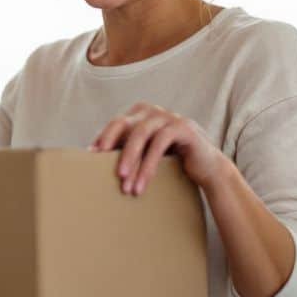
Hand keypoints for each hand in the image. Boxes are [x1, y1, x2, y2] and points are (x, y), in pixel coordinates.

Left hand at [91, 103, 230, 194]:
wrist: (207, 169)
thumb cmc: (171, 163)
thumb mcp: (145, 154)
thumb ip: (126, 150)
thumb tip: (91, 156)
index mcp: (140, 114)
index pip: (115, 124)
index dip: (102, 139)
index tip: (90, 158)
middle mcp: (152, 110)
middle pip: (123, 124)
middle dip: (111, 146)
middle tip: (99, 168)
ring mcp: (168, 116)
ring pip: (141, 134)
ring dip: (131, 161)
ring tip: (125, 186)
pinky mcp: (183, 127)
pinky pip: (159, 144)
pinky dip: (149, 165)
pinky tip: (143, 183)